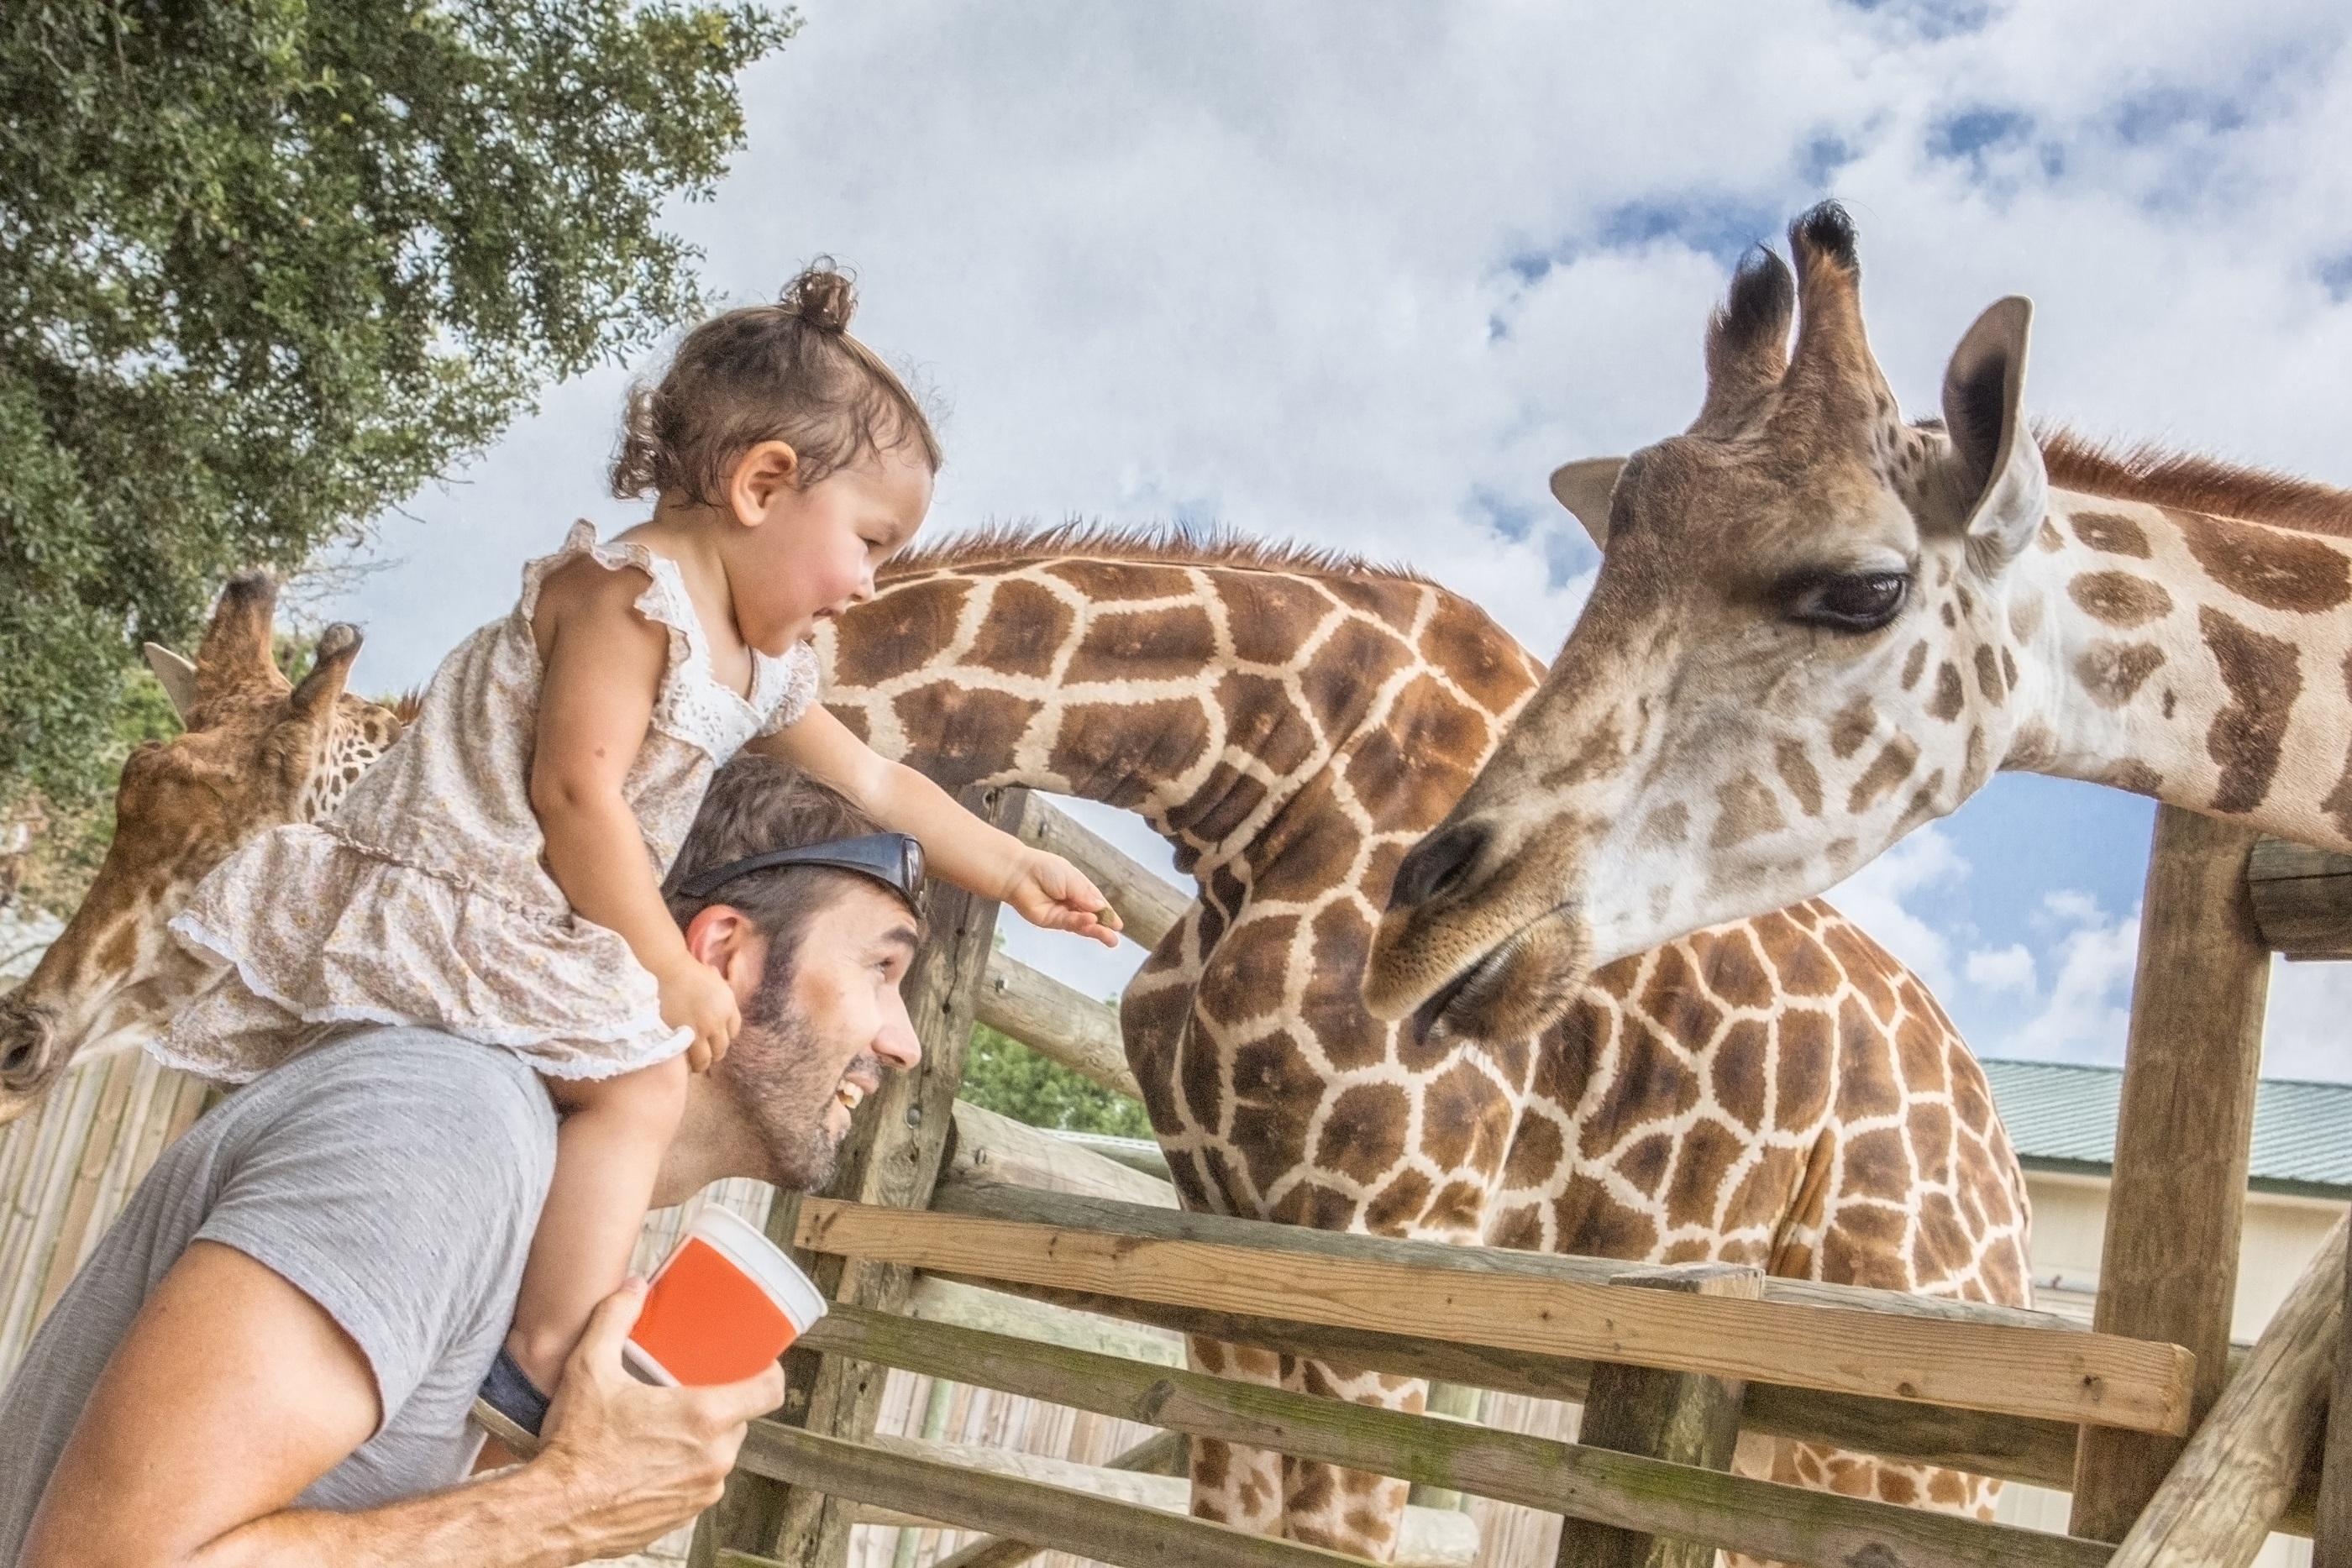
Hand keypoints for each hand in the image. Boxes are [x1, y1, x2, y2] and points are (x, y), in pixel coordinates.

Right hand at [533, 1281, 785, 1560]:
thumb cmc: (576, 1445)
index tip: (759, 1363)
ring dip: (702, 1439)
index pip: (769, 1391)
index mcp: (704, 1417)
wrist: (555, 1513)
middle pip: (740, 1420)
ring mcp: (702, 1490)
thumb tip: (633, 1286)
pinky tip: (655, 1458)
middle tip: (693, 1388)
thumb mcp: (589, 1368)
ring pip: (719, 1453)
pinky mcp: (685, 1515)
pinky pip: (699, 1482)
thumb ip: (614, 1318)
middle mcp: (714, 1457)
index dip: (769, 1372)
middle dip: (721, 1404)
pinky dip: (685, 1469)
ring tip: (668, 1424)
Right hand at [655, 954, 740, 1070]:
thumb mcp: (718, 982)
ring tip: (696, 1066)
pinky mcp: (681, 1035)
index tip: (717, 1039)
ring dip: (702, 1064)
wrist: (671, 971)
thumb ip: (724, 998)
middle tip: (707, 1056)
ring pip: (705, 1058)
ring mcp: (699, 1030)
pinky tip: (683, 1062)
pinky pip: (687, 1057)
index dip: (725, 1037)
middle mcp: (717, 1021)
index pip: (734, 1032)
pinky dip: (686, 1061)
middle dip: (715, 1054)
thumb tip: (725, 1007)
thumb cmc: (692, 972)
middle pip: (722, 1048)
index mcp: (728, 1007)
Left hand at [1002, 849, 1122, 948]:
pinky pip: (1068, 923)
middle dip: (1103, 927)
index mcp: (1077, 887)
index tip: (1118, 924)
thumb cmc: (1044, 869)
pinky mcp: (1050, 920)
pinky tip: (1091, 921)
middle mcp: (1070, 902)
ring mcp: (1060, 912)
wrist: (1019, 873)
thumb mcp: (1072, 878)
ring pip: (1081, 925)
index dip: (1107, 913)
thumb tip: (1101, 908)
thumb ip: (1085, 895)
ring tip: (1109, 938)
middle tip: (1115, 937)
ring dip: (1095, 930)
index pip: (1096, 902)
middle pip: (1090, 917)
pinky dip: (1080, 922)